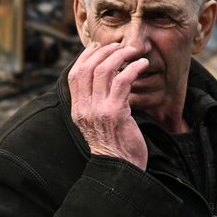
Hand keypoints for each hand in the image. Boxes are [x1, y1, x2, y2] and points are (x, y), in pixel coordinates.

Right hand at [68, 42, 149, 169]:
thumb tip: (105, 80)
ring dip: (120, 56)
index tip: (99, 47)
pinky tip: (142, 65)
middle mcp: (84, 108)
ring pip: (104, 70)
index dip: (85, 57)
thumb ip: (96, 104)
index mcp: (77, 110)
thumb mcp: (97, 124)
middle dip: (104, 52)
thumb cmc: (115, 146)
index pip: (74, 75)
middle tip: (119, 47)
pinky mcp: (114, 112)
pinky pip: (122, 81)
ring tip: (133, 52)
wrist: (119, 170)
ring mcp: (98, 110)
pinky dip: (133, 69)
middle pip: (87, 68)